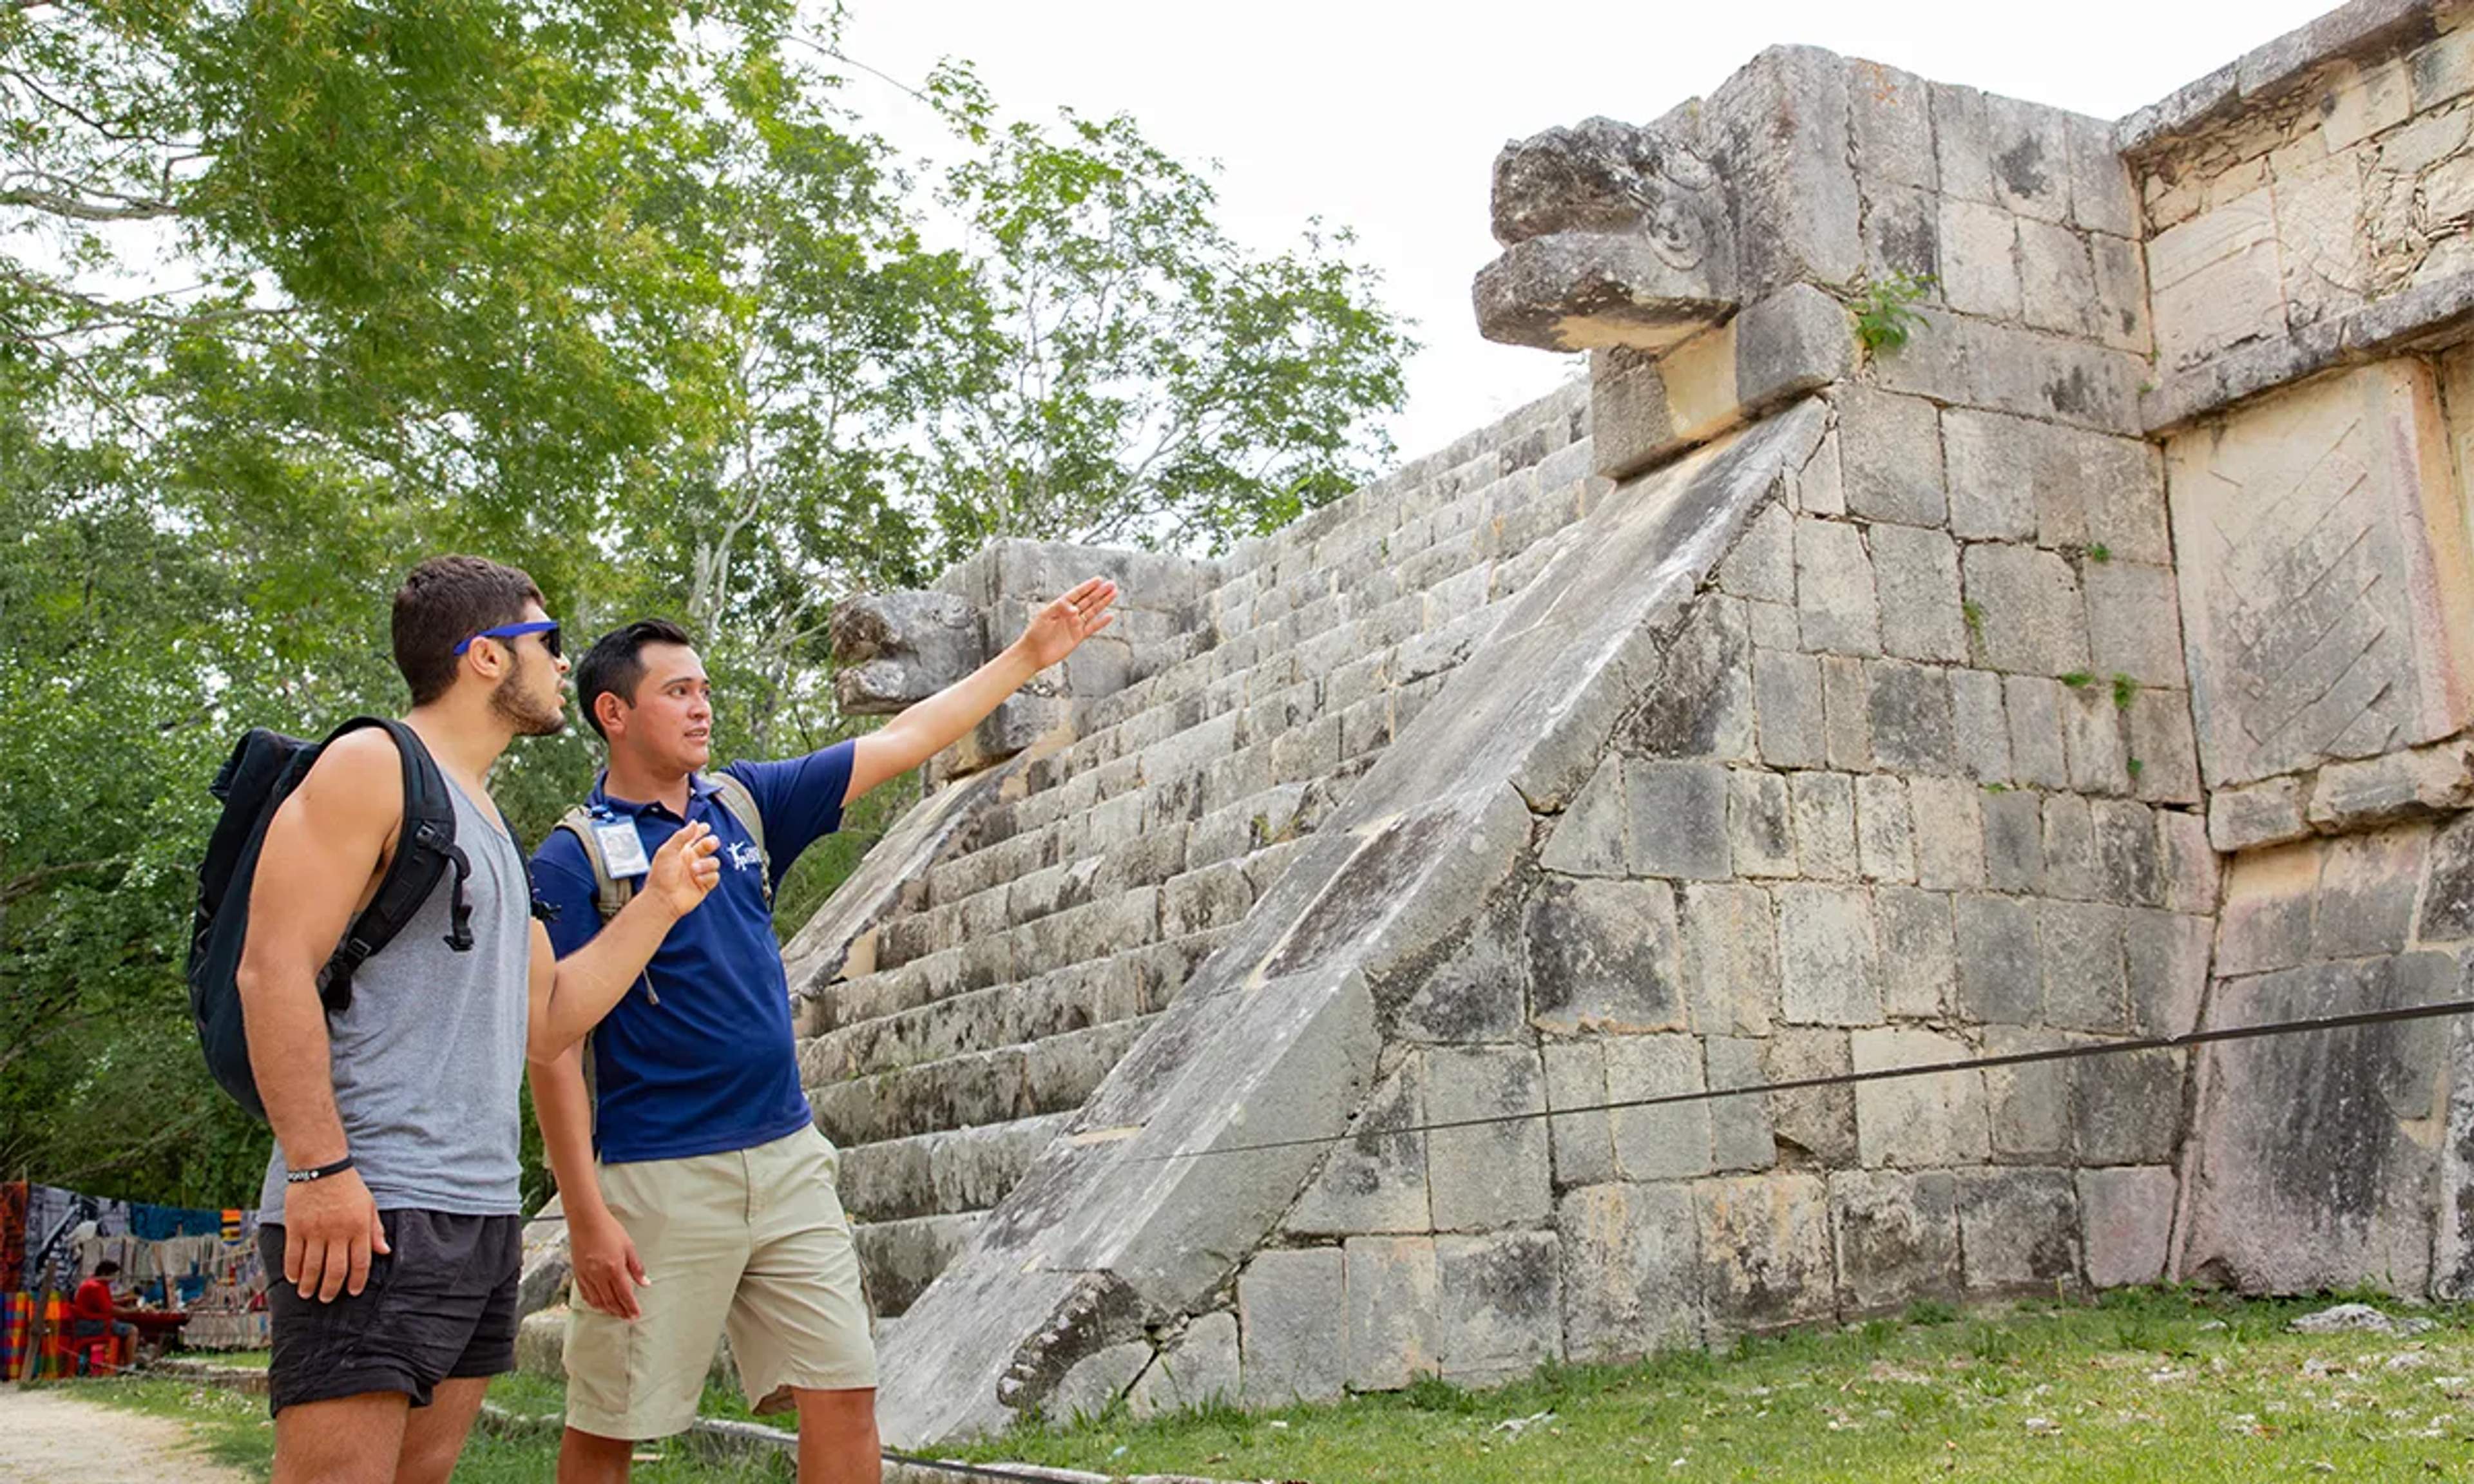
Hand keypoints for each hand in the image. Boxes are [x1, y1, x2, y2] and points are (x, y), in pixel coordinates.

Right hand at [281, 1166, 388, 1302]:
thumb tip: (384, 1252)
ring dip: (309, 1284)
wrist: (321, 1166)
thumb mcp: (369, 1205)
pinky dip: (292, 1270)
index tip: (353, 1292)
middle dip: (330, 1289)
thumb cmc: (348, 1186)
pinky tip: (293, 1278)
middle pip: (335, 1270)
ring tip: (307, 1293)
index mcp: (359, 1227)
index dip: (357, 1281)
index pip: (360, 1263)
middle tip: (326, 1299)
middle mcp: (338, 1232)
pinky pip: (293, 1255)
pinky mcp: (295, 1226)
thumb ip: (375, 1230)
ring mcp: (315, 1230)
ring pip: (312, 1266)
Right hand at [568, 1205, 648, 1318]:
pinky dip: (594, 1302)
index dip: (631, 1307)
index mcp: (614, 1268)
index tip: (636, 1314)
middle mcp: (599, 1275)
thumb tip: (645, 1283)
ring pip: (597, 1301)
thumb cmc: (609, 1230)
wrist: (586, 1220)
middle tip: (628, 1317)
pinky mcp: (578, 1273)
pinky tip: (600, 1304)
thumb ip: (636, 1267)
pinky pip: (585, 1294)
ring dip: (608, 1310)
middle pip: (611, 1301)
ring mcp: (587, 1275)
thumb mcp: (629, 1246)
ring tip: (617, 1313)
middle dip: (621, 1311)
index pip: (625, 1294)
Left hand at [646, 820, 721, 918]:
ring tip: (694, 870)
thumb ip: (681, 836)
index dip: (701, 830)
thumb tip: (694, 823)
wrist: (662, 899)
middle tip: (709, 843)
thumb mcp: (668, 851)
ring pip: (714, 861)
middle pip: (708, 846)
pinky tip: (698, 880)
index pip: (695, 836)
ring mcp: (699, 872)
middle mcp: (692, 860)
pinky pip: (715, 876)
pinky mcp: (705, 885)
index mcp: (681, 851)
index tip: (706, 827)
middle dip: (711, 843)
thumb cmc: (661, 876)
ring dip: (706, 864)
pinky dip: (707, 877)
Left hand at [1017, 577, 1118, 669]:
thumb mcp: (1045, 616)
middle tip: (1111, 584)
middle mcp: (1069, 614)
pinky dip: (1101, 622)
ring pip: (1092, 611)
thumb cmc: (1035, 633)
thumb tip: (1075, 609)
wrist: (1033, 653)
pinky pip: (1092, 628)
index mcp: (1060, 606)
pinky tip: (1110, 616)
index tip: (1099, 580)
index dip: (1088, 587)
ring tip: (1114, 594)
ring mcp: (1074, 625)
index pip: (1077, 594)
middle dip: (1099, 592)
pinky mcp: (1078, 637)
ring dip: (1103, 603)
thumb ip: (1060, 609)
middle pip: (1088, 600)